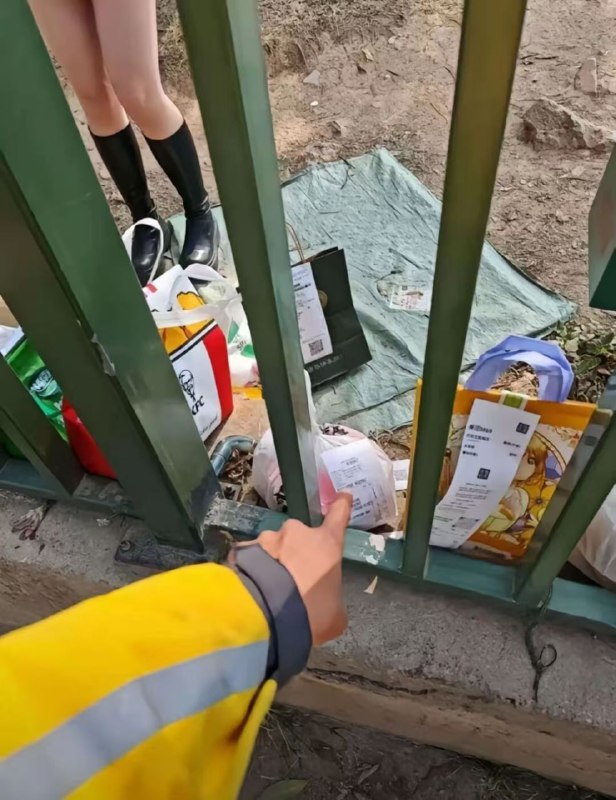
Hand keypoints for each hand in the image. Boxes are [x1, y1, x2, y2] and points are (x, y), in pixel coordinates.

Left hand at [244, 493, 351, 645]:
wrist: (267, 617)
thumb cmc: (311, 614)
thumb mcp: (334, 615)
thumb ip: (331, 602)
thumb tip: (325, 605)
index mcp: (325, 544)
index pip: (338, 516)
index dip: (341, 506)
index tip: (343, 497)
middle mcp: (296, 533)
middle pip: (298, 538)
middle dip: (295, 554)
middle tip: (291, 581)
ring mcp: (267, 538)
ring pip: (272, 547)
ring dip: (272, 563)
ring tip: (267, 590)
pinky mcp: (243, 549)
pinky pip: (251, 558)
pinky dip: (251, 570)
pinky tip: (250, 590)